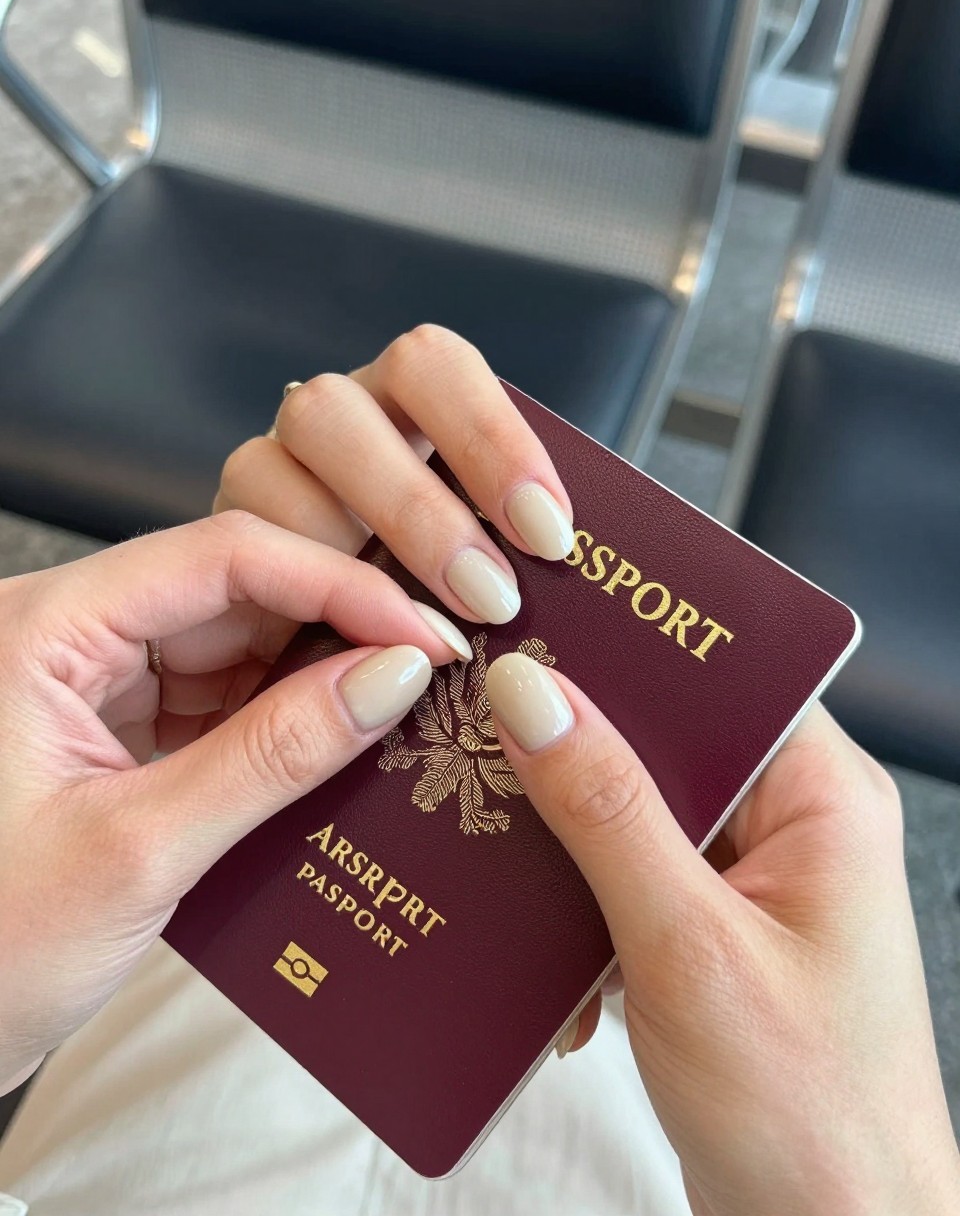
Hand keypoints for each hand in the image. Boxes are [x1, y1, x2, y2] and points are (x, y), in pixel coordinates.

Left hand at [0, 512, 467, 1092]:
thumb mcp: (138, 852)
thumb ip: (272, 757)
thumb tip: (390, 678)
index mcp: (42, 628)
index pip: (219, 557)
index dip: (337, 583)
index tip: (423, 630)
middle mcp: (67, 634)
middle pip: (233, 590)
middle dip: (339, 625)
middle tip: (432, 667)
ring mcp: (90, 681)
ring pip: (233, 643)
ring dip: (316, 675)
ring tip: (399, 705)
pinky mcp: (113, 726)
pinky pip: (218, 697)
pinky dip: (281, 720)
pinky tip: (339, 741)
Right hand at [215, 324, 574, 624]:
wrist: (367, 648)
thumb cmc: (446, 588)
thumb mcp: (495, 551)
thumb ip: (517, 545)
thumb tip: (568, 577)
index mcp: (401, 399)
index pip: (432, 365)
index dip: (489, 437)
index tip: (549, 535)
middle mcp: (329, 422)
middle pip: (335, 412)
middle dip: (417, 512)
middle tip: (492, 601)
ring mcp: (268, 472)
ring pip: (269, 470)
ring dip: (348, 560)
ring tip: (428, 641)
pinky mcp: (230, 535)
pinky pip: (239, 547)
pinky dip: (301, 600)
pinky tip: (358, 651)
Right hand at [484, 657, 959, 1215]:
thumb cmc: (809, 1112)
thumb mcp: (688, 948)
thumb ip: (605, 814)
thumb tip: (532, 696)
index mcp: (823, 798)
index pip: (722, 674)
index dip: (631, 645)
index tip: (536, 628)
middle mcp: (791, 826)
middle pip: (666, 740)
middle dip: (575, 749)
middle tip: (481, 731)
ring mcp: (748, 885)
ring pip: (634, 811)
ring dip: (565, 841)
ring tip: (496, 850)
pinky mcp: (708, 938)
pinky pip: (626, 880)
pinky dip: (576, 908)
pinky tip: (547, 963)